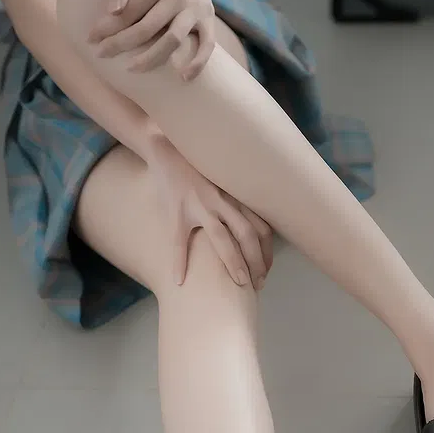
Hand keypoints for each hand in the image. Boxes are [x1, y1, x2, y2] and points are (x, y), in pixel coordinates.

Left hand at [87, 0, 215, 78]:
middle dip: (120, 44)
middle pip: (146, 29)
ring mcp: (195, 10)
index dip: (107, 27)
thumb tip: (112, 10)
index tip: (91, 39)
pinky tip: (183, 78)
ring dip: (151, 59)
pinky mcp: (208, 19)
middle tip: (101, 55)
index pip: (128, 11)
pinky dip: (198, 63)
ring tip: (131, 69)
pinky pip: (207, 45)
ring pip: (172, 41)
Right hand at [145, 133, 272, 288]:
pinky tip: (179, 281)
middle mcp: (223, 200)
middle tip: (258, 285)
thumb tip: (255, 228)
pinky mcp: (177, 210)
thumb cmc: (197, 170)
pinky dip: (179, 262)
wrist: (166, 147)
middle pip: (248, 235)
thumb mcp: (224, 182)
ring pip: (222, 239)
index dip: (268, 252)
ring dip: (234, 264)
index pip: (262, 227)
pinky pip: (179, 241)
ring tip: (239, 285)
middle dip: (257, 263)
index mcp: (236, 195)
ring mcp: (200, 205)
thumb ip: (236, 203)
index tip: (267, 270)